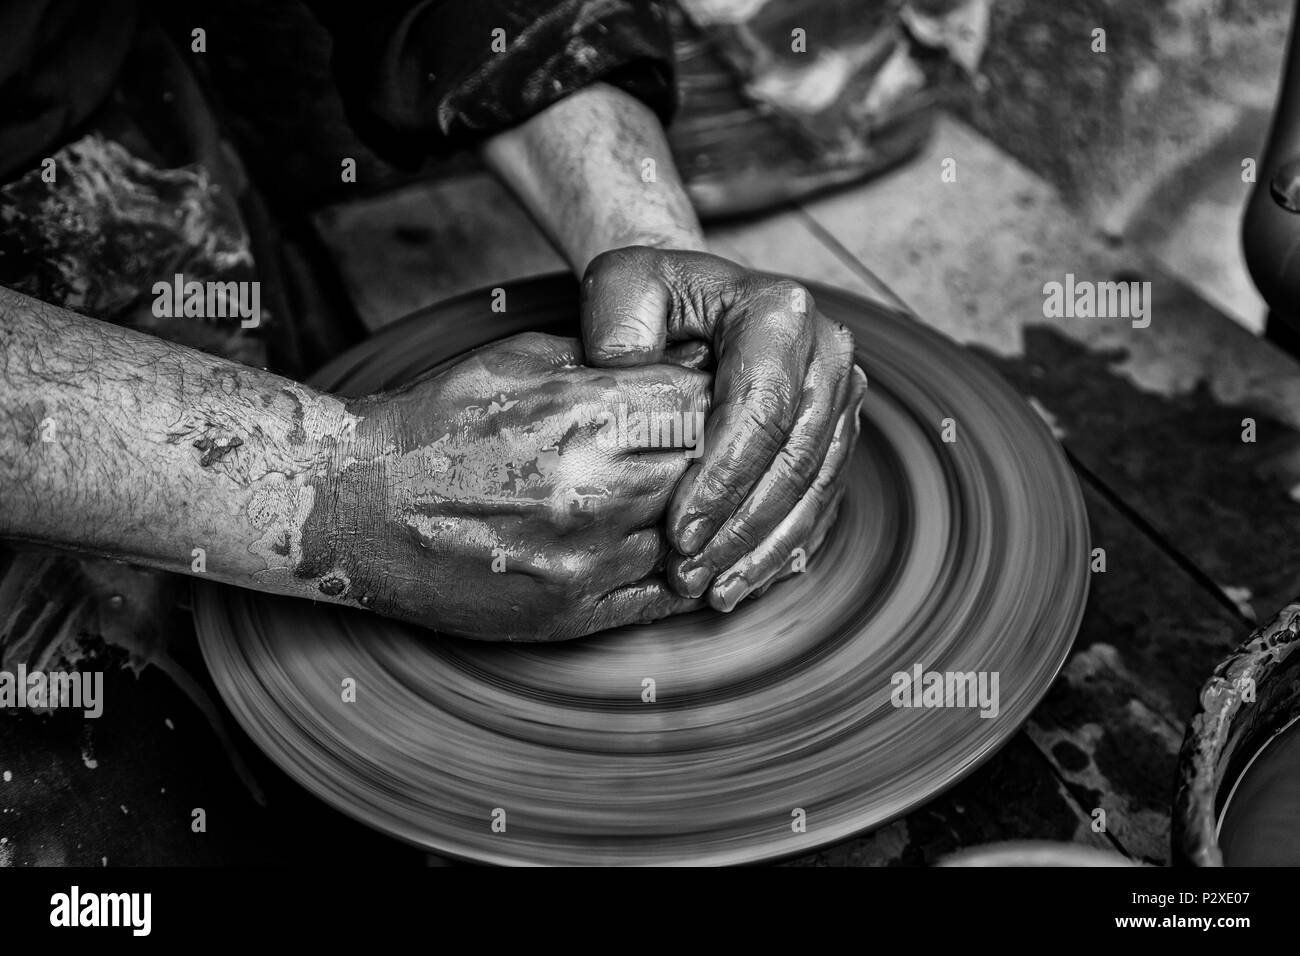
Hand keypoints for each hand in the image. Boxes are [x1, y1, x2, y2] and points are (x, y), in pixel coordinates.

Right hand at [300, 332, 710, 640]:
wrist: (353, 507)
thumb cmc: (435, 423)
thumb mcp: (518, 359)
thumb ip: (606, 360)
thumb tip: (684, 359)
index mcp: (585, 413)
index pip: (702, 400)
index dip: (717, 396)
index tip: (720, 397)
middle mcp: (597, 489)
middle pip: (712, 467)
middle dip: (719, 452)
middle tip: (722, 446)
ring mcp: (588, 560)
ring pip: (697, 533)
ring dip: (704, 513)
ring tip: (701, 495)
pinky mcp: (573, 613)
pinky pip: (665, 595)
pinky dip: (685, 570)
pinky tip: (686, 547)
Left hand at [581, 247, 866, 611]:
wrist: (694, 300)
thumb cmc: (652, 296)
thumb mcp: (623, 284)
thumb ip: (620, 317)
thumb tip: (628, 362)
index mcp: (780, 312)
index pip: (760, 409)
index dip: (722, 480)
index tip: (679, 532)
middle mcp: (828, 352)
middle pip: (794, 459)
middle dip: (740, 527)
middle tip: (689, 574)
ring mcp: (842, 396)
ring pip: (815, 489)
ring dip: (764, 549)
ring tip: (713, 591)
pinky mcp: (839, 434)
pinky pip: (823, 500)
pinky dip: (785, 547)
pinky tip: (745, 580)